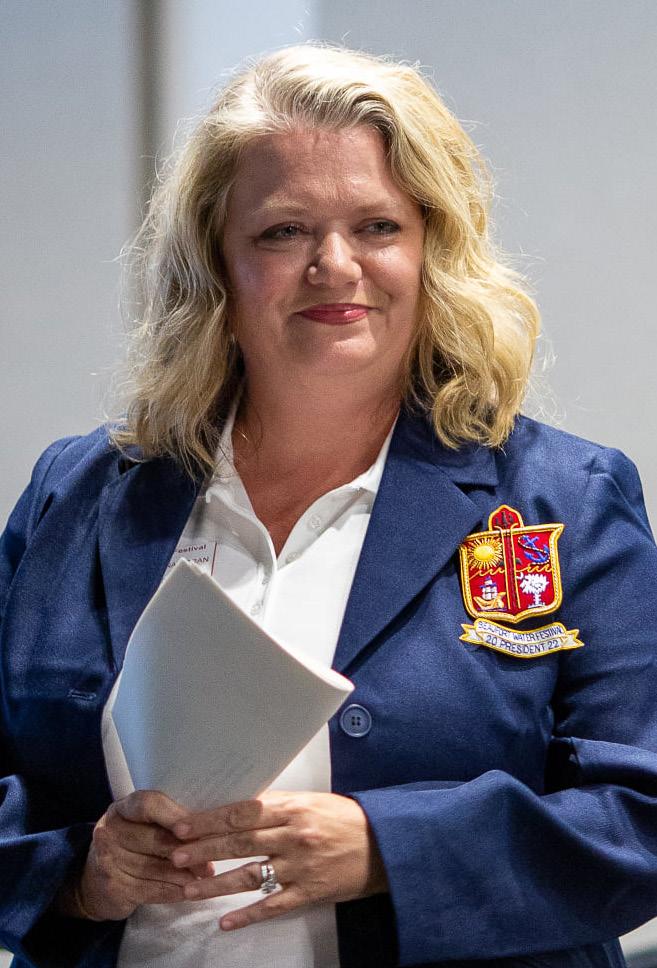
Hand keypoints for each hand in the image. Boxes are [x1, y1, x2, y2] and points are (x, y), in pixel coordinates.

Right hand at [58, 790, 212, 920]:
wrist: (94, 881)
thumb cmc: (131, 845)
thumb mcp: (144, 826)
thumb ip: (169, 824)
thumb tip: (209, 831)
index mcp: (122, 808)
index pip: (149, 804)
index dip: (175, 816)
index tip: (197, 829)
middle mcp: (110, 830)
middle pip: (156, 839)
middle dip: (188, 852)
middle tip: (210, 863)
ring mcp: (108, 859)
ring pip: (156, 867)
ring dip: (183, 875)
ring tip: (203, 878)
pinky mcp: (112, 886)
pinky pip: (149, 890)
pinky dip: (171, 892)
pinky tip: (187, 892)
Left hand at [169, 791, 387, 930]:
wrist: (384, 844)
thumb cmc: (344, 818)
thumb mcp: (310, 801)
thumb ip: (275, 805)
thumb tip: (237, 806)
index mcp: (292, 808)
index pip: (240, 813)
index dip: (209, 821)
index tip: (182, 826)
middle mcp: (293, 836)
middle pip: (239, 843)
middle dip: (203, 850)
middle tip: (173, 856)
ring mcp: (300, 867)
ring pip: (250, 876)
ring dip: (216, 884)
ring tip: (188, 889)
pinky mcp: (309, 892)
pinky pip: (272, 905)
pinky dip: (247, 915)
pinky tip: (225, 922)